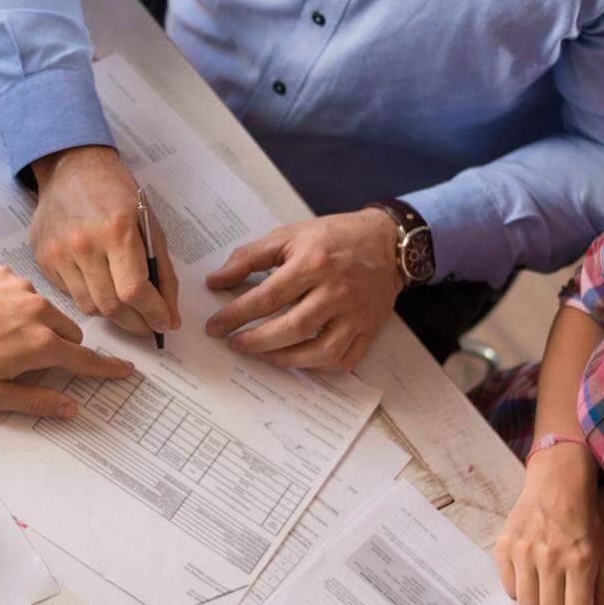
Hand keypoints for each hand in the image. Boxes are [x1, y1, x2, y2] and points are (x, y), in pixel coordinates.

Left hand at [0, 265, 136, 415]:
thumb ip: (36, 401)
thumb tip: (71, 407)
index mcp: (41, 344)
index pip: (86, 360)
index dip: (108, 368)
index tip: (127, 369)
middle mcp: (40, 311)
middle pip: (70, 334)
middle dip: (59, 349)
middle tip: (27, 361)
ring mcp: (23, 288)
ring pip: (48, 312)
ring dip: (38, 326)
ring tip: (0, 336)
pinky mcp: (6, 273)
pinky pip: (25, 292)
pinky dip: (17, 306)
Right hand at [28, 145, 179, 337]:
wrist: (71, 168)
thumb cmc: (116, 193)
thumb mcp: (150, 224)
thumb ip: (162, 271)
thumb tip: (170, 316)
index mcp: (116, 230)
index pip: (134, 290)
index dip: (153, 314)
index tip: (164, 323)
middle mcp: (84, 244)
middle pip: (111, 306)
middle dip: (136, 324)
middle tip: (149, 326)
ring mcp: (59, 253)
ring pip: (90, 307)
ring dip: (114, 316)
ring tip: (128, 310)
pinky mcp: (44, 259)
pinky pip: (70, 295)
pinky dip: (90, 299)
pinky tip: (101, 287)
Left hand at [202, 209, 399, 369]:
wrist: (388, 242)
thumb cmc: (334, 237)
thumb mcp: (289, 235)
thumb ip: (249, 257)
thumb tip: (216, 281)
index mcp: (314, 262)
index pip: (267, 297)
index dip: (235, 315)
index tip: (215, 326)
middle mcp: (337, 291)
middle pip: (291, 328)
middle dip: (255, 342)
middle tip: (233, 344)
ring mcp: (356, 314)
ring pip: (318, 351)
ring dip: (284, 359)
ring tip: (261, 354)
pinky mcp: (371, 330)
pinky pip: (344, 361)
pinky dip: (318, 368)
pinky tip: (298, 360)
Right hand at [494, 442, 603, 604]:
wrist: (557, 485)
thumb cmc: (585, 524)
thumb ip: (603, 602)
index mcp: (580, 562)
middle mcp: (550, 557)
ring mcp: (524, 551)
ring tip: (546, 591)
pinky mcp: (504, 546)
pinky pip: (508, 589)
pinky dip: (521, 590)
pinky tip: (531, 576)